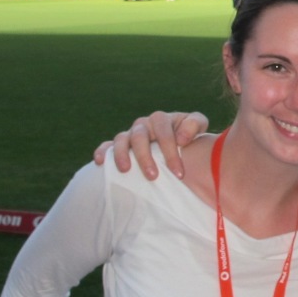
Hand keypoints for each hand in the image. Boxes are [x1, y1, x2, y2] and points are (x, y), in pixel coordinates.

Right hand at [93, 111, 209, 179]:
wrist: (181, 143)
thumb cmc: (188, 136)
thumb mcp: (197, 125)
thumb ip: (195, 124)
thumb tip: (181, 138)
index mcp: (162, 120)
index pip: (164, 131)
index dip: (171, 151)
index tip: (179, 173)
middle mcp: (143, 125)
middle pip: (140, 136)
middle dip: (146, 157)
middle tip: (154, 176)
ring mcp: (130, 135)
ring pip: (121, 140)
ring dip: (122, 154)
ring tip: (125, 170)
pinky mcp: (119, 146)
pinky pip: (106, 146)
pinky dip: (101, 152)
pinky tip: (100, 162)